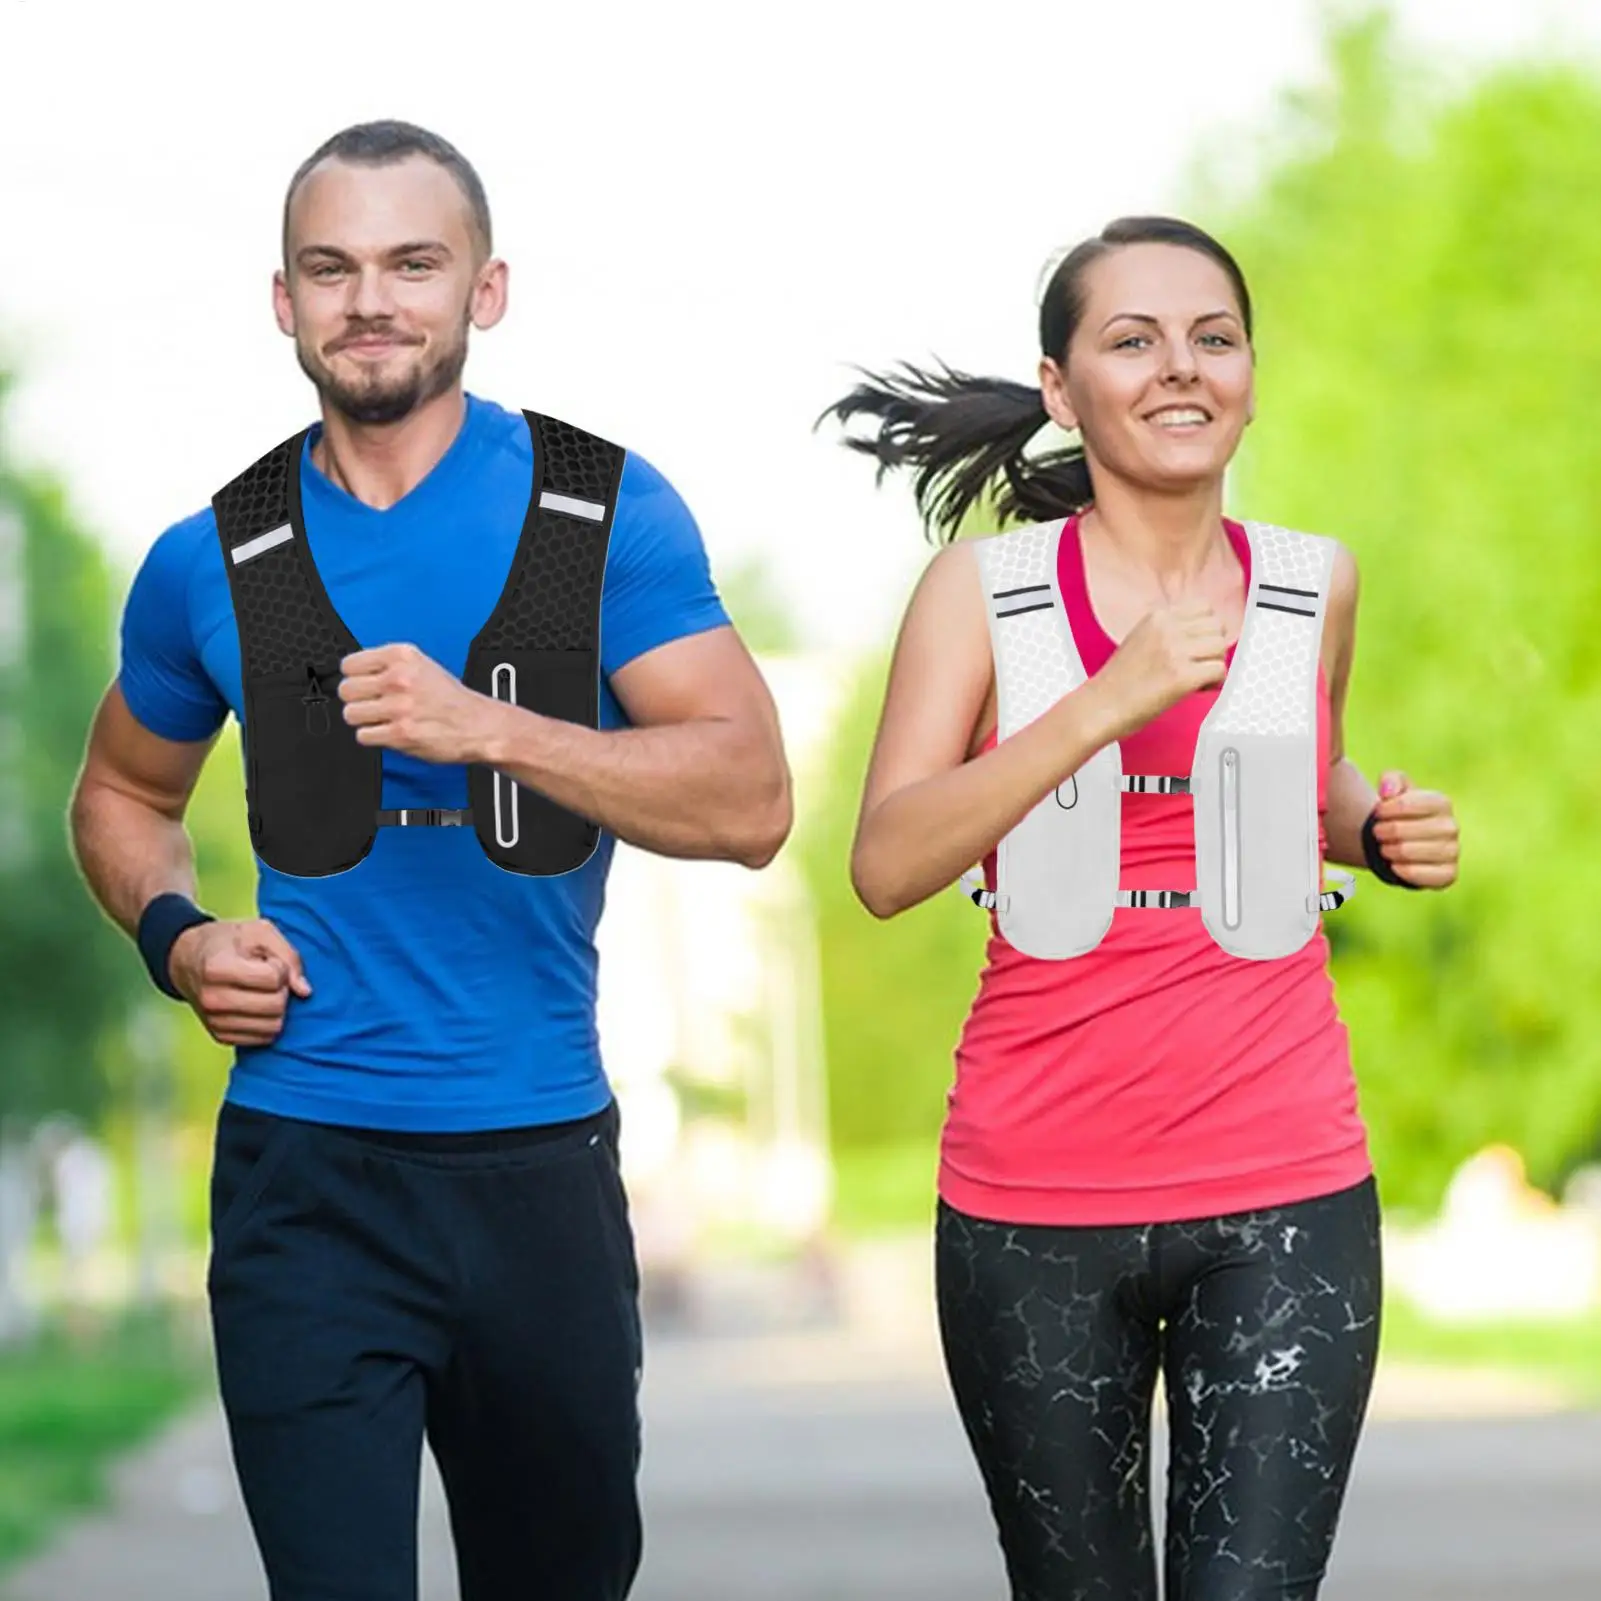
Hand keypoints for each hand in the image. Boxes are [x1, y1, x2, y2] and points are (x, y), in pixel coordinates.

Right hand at [168, 919, 312, 1047]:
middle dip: (282, 989)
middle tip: (268, 977)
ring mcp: (214, 1022)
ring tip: (261, 990)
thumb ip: (289, 956)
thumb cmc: (229, 941)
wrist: (188, 960)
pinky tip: (256, 1005)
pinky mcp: (220, 1037)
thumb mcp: (259, 932)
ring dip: (277, 1007)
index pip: (274, 979)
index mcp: (217, 968)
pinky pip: (263, 1039)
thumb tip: (305, 991)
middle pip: (275, 1005)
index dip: (280, 966)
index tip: (267, 960)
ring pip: (273, 1027)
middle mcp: (211, 999)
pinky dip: (268, 1021)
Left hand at [338, 643, 496, 764]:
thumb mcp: (421, 665)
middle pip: (346, 690)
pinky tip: (389, 732)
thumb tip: (355, 674)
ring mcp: (398, 707)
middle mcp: (399, 679)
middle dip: (356, 699)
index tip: (362, 683)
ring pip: (351, 714)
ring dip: (363, 720)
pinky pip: (363, 736)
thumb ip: (388, 665)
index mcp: (402, 656)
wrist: (477, 725)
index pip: (349, 664)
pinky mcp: (400, 733)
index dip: (354, 677)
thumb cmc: (450, 699)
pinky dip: (373, 737)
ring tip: (381, 719)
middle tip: (371, 704)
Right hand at [1085, 602, 1228, 741]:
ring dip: (1214, 664)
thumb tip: (1200, 635)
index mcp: (1157, 617)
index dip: (1206, 629)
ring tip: (1197, 679)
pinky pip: (1219, 671)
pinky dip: (1214, 683)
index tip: (1199, 646)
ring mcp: (1175, 651)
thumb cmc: (1117, 681)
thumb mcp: (1140, 639)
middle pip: (1216, 626)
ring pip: (1220, 647)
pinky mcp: (1181, 676)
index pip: (1204, 608)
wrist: (1099, 706)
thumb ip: (1168, 631)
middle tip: (1199, 665)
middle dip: (1212, 647)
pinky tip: (1197, 690)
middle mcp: (1167, 629)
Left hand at [1368, 770, 1458, 888]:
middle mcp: (1451, 826)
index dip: (1384, 809)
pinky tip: (1395, 865)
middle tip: (1378, 833)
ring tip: (1385, 848)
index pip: (1405, 804)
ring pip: (1408, 852)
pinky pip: (1424, 876)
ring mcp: (1453, 851)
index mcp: (1441, 802)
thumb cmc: (1399, 812)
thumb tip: (1388, 792)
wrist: (1404, 841)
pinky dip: (1403, 871)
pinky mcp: (1449, 874)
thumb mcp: (1394, 788)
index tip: (1378, 812)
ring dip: (1388, 851)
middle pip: (1402, 830)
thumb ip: (1391, 779)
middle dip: (1382, 832)